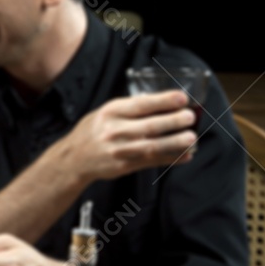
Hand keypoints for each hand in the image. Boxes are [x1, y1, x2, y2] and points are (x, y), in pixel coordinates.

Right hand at [56, 90, 197, 182]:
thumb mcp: (104, 112)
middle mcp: (115, 132)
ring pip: (152, 146)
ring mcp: (120, 151)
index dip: (163, 101)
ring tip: (191, 138)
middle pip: (149, 126)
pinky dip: (170, 159)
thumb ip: (127, 107)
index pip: (141, 105)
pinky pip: (151, 162)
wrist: (73, 160)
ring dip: (174, 143)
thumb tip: (155, 99)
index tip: (181, 98)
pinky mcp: (124, 166)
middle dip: (173, 122)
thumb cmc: (91, 133)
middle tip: (189, 117)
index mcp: (111, 113)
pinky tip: (185, 156)